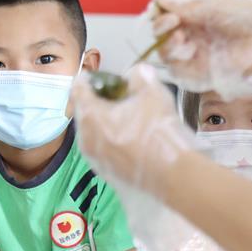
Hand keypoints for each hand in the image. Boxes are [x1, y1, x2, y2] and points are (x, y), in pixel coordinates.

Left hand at [72, 63, 195, 195]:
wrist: (173, 176)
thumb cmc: (159, 132)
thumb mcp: (153, 93)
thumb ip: (140, 77)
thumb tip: (135, 73)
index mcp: (90, 116)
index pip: (78, 89)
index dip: (89, 79)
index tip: (102, 77)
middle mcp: (85, 139)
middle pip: (84, 111)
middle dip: (98, 101)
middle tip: (119, 96)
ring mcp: (93, 158)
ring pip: (92, 131)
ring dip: (104, 121)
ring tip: (127, 116)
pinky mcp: (104, 172)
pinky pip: (101, 148)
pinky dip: (110, 139)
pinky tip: (131, 137)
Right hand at [147, 0, 251, 99]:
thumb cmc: (247, 17)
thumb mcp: (212, 3)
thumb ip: (183, 3)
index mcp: (199, 12)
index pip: (168, 12)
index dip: (160, 11)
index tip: (159, 9)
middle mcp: (196, 32)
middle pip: (162, 33)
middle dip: (161, 26)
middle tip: (173, 21)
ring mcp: (197, 53)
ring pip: (166, 52)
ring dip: (167, 44)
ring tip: (181, 38)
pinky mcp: (201, 72)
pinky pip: (177, 71)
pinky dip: (175, 60)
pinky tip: (188, 49)